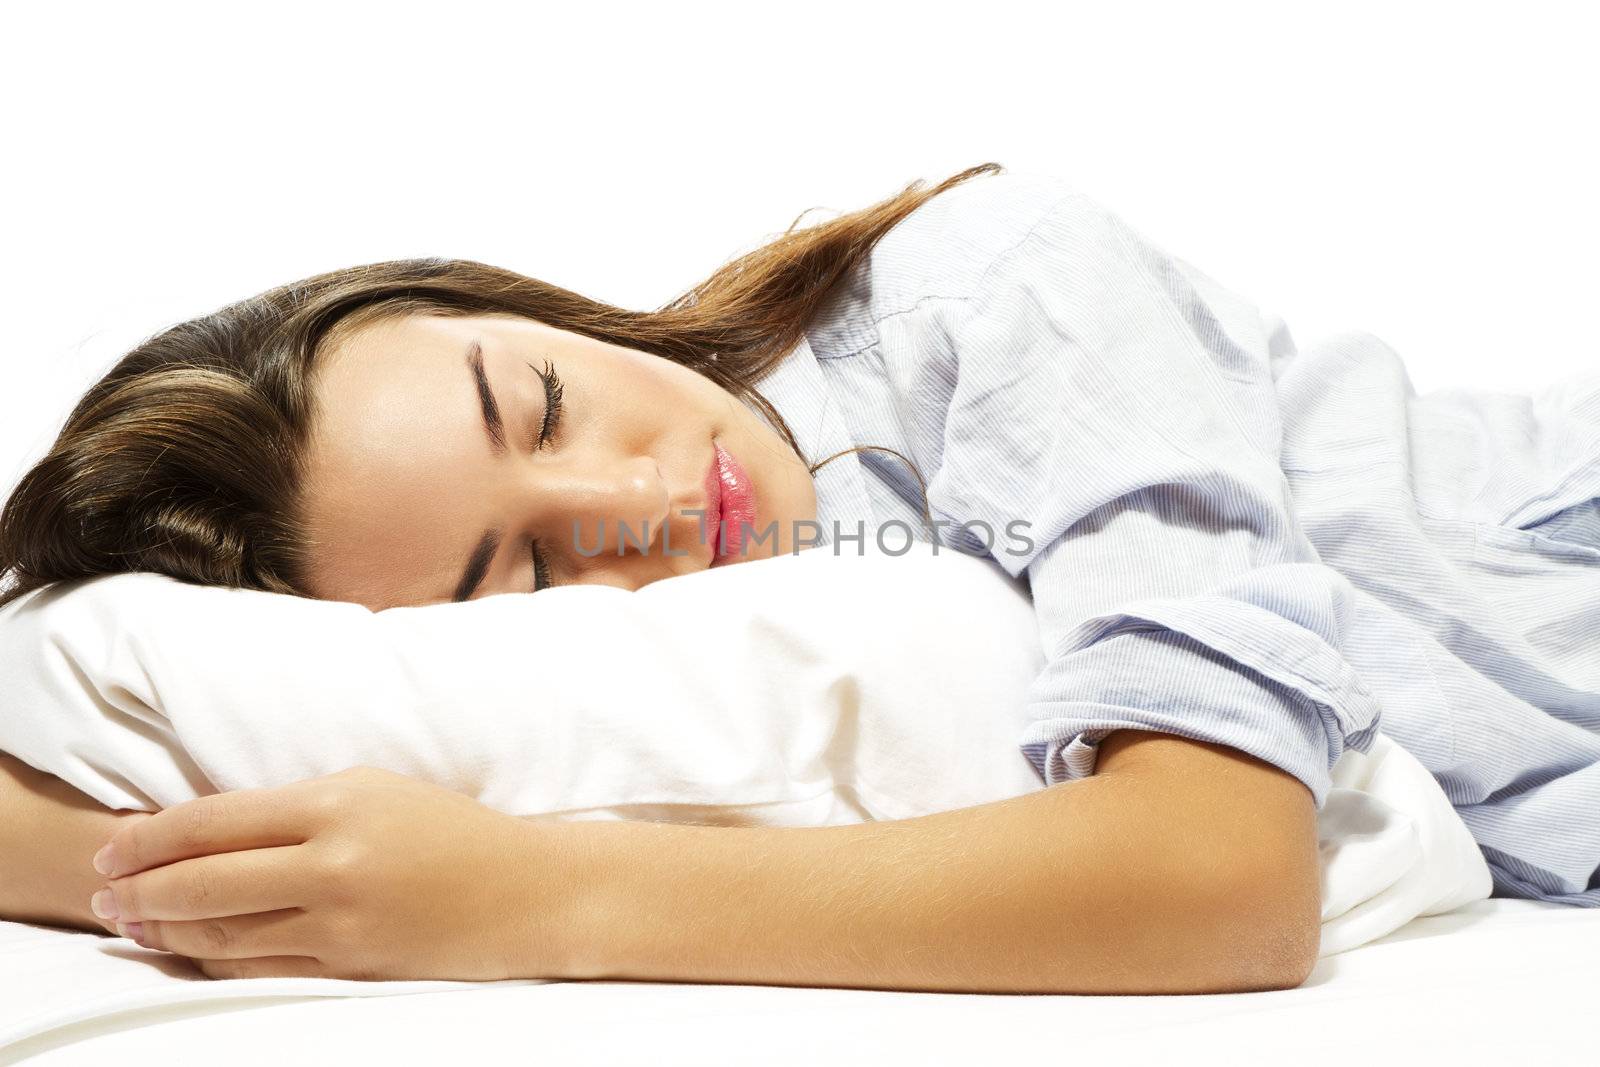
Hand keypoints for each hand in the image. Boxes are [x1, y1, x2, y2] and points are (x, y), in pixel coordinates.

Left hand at [88, 767, 576, 981]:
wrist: (529, 891)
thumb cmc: (454, 831)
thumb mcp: (377, 791)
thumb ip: (298, 806)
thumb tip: (215, 827)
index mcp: (337, 802)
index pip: (215, 819)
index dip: (151, 837)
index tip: (113, 848)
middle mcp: (332, 861)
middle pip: (203, 880)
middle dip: (140, 890)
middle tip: (103, 895)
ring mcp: (340, 920)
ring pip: (223, 932)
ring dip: (167, 930)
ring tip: (134, 924)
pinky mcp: (352, 965)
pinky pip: (261, 968)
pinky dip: (215, 960)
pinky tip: (193, 951)